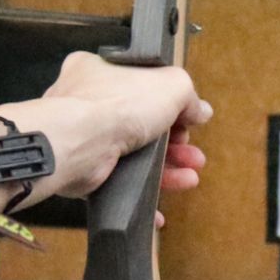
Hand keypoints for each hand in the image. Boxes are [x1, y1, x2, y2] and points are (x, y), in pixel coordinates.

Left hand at [41, 52, 210, 217]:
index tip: (187, 120)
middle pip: (141, 123)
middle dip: (174, 143)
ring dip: (165, 169)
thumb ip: (188, 95)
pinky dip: (139, 195)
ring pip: (133, 155)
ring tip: (189, 178)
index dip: (167, 103)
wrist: (80, 142)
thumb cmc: (118, 104)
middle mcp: (86, 102)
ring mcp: (84, 137)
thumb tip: (200, 110)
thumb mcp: (170, 85)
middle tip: (193, 156)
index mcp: (98, 70)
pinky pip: (117, 182)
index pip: (138, 84)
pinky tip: (161, 210)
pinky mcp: (84, 170)